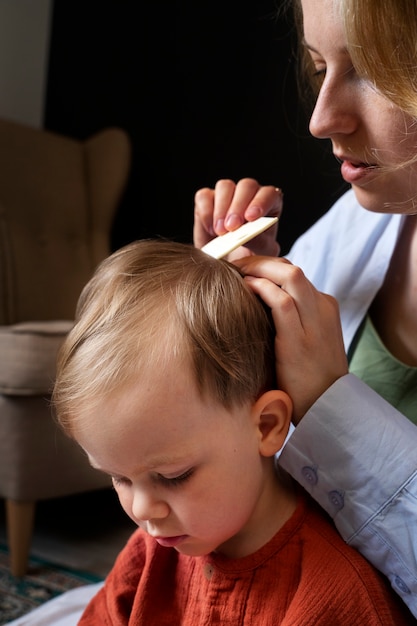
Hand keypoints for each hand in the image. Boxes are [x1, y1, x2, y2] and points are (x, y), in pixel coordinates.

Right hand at [194, 178, 281, 256]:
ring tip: (220, 232)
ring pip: (224, 186)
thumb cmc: (250, 254)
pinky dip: (206, 212)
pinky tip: (210, 229)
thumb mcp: (261, 253)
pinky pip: (204, 196)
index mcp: (269, 203)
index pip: (268, 194)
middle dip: (238, 206)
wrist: (228, 262)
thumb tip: (249, 235)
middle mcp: (249, 194)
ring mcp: (227, 194)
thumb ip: (259, 242)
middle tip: (232, 227)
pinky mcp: (207, 199)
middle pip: (246, 186)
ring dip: (221, 208)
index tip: (251, 218)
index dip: (260, 202)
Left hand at [234, 255, 348, 423]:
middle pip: (291, 268)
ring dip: (258, 268)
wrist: (327, 407)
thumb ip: (287, 318)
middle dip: (259, 261)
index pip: (293, 272)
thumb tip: (253, 298)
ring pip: (290, 276)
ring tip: (235, 272)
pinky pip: (283, 303)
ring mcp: (314, 323)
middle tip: (233, 263)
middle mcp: (322, 309)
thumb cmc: (307, 376)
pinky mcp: (300, 341)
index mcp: (324, 306)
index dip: (265, 265)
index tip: (242, 265)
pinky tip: (245, 289)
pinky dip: (262, 290)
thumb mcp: (305, 339)